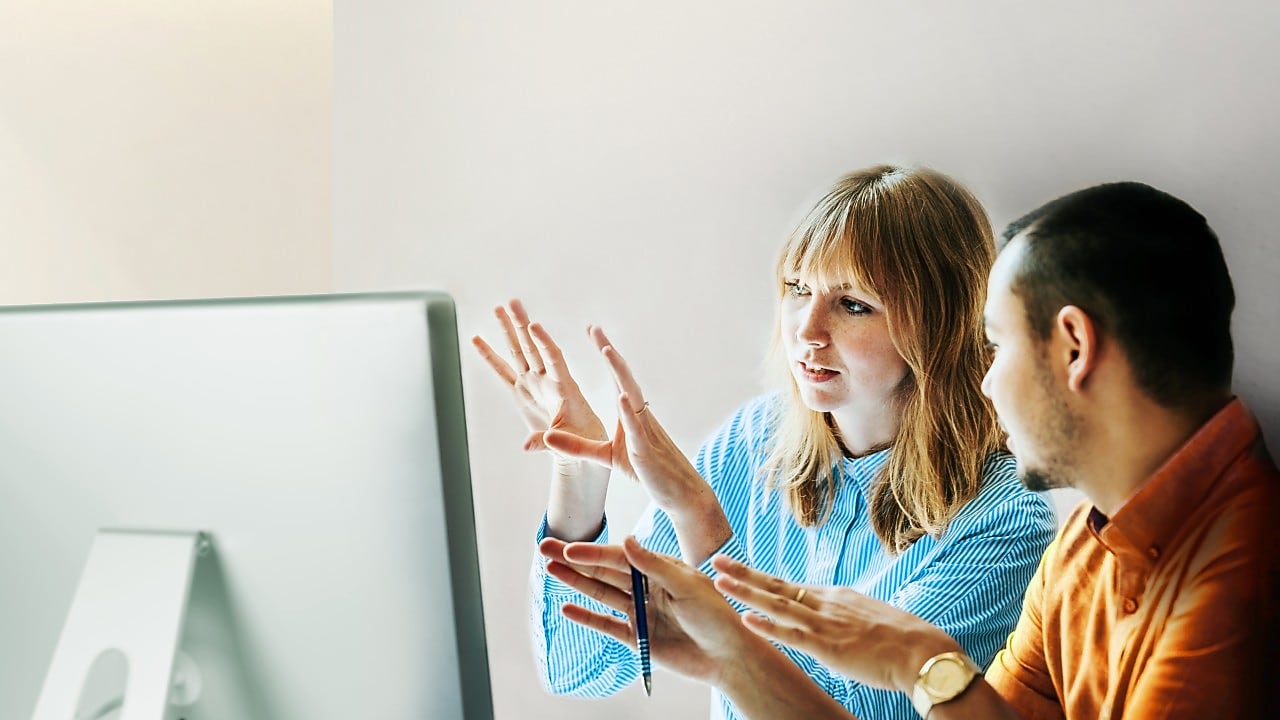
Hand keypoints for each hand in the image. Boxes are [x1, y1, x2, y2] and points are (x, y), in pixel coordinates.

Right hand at [471, 299, 606, 455]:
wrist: (580, 444)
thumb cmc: (583, 441)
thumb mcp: (570, 443)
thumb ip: (548, 442)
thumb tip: (527, 447)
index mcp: (564, 387)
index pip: (553, 358)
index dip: (543, 342)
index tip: (533, 325)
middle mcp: (546, 379)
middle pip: (533, 347)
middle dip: (522, 325)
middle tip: (513, 302)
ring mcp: (533, 383)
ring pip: (518, 352)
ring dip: (508, 331)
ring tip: (498, 308)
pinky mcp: (521, 392)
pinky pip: (502, 371)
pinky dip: (490, 356)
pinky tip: (477, 340)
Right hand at [540, 536, 756, 686]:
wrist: (728, 656)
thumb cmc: (716, 615)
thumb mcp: (687, 585)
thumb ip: (654, 565)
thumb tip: (626, 541)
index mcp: (659, 569)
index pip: (619, 557)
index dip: (593, 553)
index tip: (569, 547)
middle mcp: (646, 587)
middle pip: (603, 571)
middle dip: (574, 560)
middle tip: (545, 548)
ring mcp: (640, 612)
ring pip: (601, 594)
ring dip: (576, 582)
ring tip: (550, 570)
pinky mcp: (638, 638)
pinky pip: (607, 625)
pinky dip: (587, 617)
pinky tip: (567, 608)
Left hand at [541, 326, 730, 561]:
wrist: (679, 492)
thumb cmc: (647, 471)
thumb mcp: (606, 456)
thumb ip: (578, 446)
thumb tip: (548, 436)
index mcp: (630, 413)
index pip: (616, 377)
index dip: (605, 353)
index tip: (593, 331)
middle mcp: (639, 414)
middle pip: (623, 376)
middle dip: (609, 351)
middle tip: (594, 328)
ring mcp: (645, 429)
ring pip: (632, 394)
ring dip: (619, 372)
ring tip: (606, 350)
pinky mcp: (646, 449)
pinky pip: (637, 427)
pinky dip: (629, 411)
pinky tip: (622, 396)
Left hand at [711, 554, 961, 693]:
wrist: (924, 652)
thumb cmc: (902, 640)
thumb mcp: (867, 619)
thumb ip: (844, 619)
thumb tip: (834, 625)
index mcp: (834, 597)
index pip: (789, 585)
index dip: (760, 578)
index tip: (737, 568)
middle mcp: (826, 603)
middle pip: (776, 585)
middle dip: (744, 573)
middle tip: (715, 560)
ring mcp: (826, 624)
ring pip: (777, 604)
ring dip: (745, 592)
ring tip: (718, 582)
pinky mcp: (829, 647)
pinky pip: (793, 635)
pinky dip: (768, 627)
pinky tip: (746, 619)